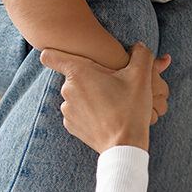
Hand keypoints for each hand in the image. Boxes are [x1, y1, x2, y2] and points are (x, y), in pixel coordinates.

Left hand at [40, 43, 169, 151]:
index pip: (50, 55)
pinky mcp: (70, 125)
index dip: (54, 51)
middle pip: (73, 75)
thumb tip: (139, 46)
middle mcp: (67, 89)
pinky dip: (88, 111)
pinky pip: (77, 111)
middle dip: (90, 77)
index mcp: (79, 72)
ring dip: (89, 95)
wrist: (125, 146)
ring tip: (110, 102)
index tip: (62, 53)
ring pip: (76, 94)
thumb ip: (141, 55)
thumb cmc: (130, 108)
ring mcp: (67, 109)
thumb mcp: (141, 76)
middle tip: (112, 85)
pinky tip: (104, 116)